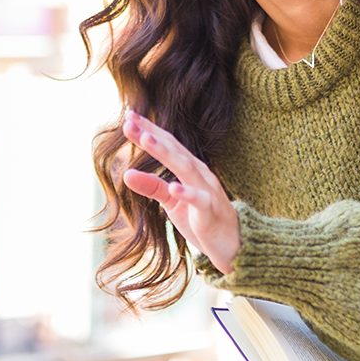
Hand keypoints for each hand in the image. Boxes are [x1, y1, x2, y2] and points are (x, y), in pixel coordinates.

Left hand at [121, 111, 240, 273]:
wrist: (233, 244)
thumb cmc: (202, 219)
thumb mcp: (172, 202)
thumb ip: (152, 187)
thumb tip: (126, 174)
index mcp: (190, 168)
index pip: (168, 144)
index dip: (149, 129)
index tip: (129, 116)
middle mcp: (199, 173)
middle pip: (174, 149)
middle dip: (152, 134)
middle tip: (129, 121)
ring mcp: (207, 190)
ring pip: (185, 167)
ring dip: (165, 152)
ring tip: (146, 139)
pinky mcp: (210, 211)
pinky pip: (199, 200)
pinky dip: (187, 193)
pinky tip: (174, 188)